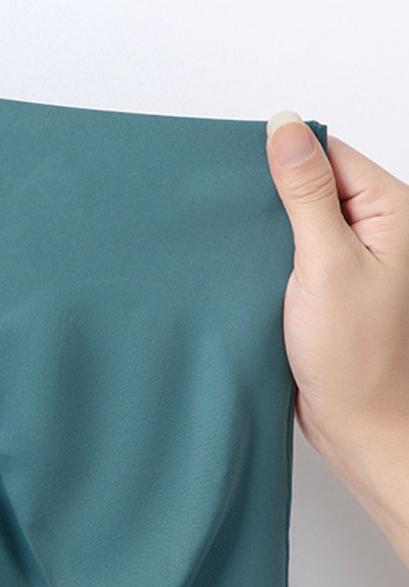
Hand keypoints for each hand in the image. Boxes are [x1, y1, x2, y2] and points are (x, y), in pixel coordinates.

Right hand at [265, 111, 408, 566]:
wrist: (355, 422)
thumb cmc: (354, 356)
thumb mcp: (325, 262)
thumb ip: (306, 194)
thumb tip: (285, 129)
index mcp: (390, 210)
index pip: (329, 154)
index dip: (283, 157)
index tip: (238, 172)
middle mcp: (374, 229)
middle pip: (312, 183)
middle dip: (269, 196)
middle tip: (229, 216)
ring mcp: (349, 259)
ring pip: (295, 221)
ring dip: (263, 231)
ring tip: (232, 246)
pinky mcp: (324, 287)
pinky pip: (289, 255)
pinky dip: (264, 259)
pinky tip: (243, 270)